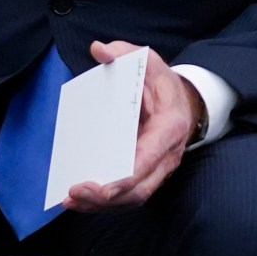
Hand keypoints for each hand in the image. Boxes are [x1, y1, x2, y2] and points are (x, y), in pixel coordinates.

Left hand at [63, 42, 202, 210]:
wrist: (186, 101)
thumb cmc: (162, 84)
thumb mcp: (148, 61)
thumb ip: (124, 53)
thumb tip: (99, 50)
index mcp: (169, 128)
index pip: (148, 160)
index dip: (125, 178)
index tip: (101, 187)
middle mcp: (168, 155)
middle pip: (139, 189)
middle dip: (106, 197)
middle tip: (74, 194)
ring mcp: (159, 169)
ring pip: (133, 197)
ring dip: (102, 205)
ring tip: (70, 201)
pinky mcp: (147, 175)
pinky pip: (127, 195)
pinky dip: (104, 202)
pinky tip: (80, 200)